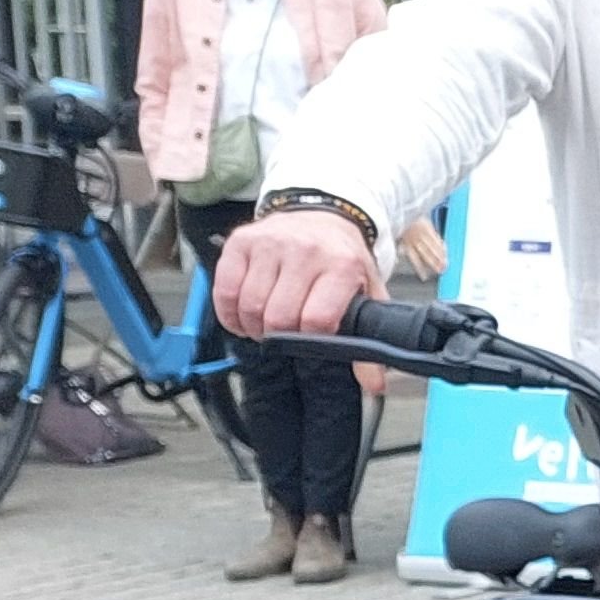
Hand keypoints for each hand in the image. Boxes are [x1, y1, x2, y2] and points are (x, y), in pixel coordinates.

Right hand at [215, 208, 376, 338]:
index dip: (310, 340)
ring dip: (252, 328)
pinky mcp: (241, 242)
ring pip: (249, 307)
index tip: (311, 340)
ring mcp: (269, 244)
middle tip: (283, 336)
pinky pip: (225, 290)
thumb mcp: (368, 293)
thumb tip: (374, 383)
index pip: (316, 320)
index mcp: (341, 266)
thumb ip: (371, 338)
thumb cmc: (343, 259)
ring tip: (264, 327)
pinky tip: (241, 317)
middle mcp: (305, 251)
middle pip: (279, 318)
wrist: (324, 215)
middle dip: (278, 338)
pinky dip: (229, 313)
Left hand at [390, 220, 449, 282]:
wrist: (400, 208)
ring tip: (446, 264)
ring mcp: (422, 233)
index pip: (414, 258)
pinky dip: (441, 244)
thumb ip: (396, 249)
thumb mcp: (393, 237)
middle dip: (433, 263)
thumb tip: (395, 261)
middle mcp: (415, 239)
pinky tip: (445, 251)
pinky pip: (436, 237)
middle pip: (426, 253)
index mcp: (406, 243)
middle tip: (441, 271)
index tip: (424, 278)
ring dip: (440, 256)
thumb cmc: (398, 224)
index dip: (419, 268)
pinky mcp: (428, 226)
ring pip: (432, 246)